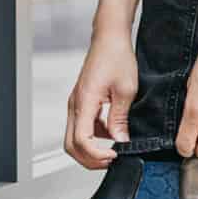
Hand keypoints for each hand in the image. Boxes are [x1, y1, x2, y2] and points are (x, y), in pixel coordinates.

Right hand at [64, 32, 137, 169]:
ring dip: (92, 148)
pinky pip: (82, 126)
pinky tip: (112, 131)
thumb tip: (120, 141)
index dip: (96, 154)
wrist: (110, 38)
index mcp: (85, 100)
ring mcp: (77, 103)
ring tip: (114, 147)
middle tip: (111, 160)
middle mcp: (75, 104)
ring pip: (75, 137)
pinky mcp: (82, 101)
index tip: (114, 155)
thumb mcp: (126, 90)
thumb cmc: (116, 56)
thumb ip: (120, 118)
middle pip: (71, 145)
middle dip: (89, 159)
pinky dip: (95, 135)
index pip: (81, 140)